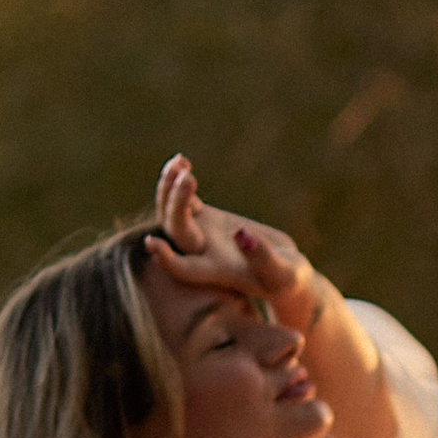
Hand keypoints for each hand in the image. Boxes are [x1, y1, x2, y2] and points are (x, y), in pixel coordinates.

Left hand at [148, 155, 328, 340]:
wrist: (283, 270)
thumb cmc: (285, 277)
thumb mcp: (281, 272)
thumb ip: (261, 256)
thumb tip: (241, 234)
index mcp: (215, 271)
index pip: (183, 269)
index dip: (166, 258)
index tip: (152, 242)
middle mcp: (200, 252)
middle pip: (176, 230)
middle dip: (176, 204)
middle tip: (189, 178)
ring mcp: (200, 232)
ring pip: (171, 211)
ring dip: (169, 188)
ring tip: (179, 164)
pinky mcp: (205, 217)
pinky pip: (183, 198)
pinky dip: (179, 179)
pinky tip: (182, 160)